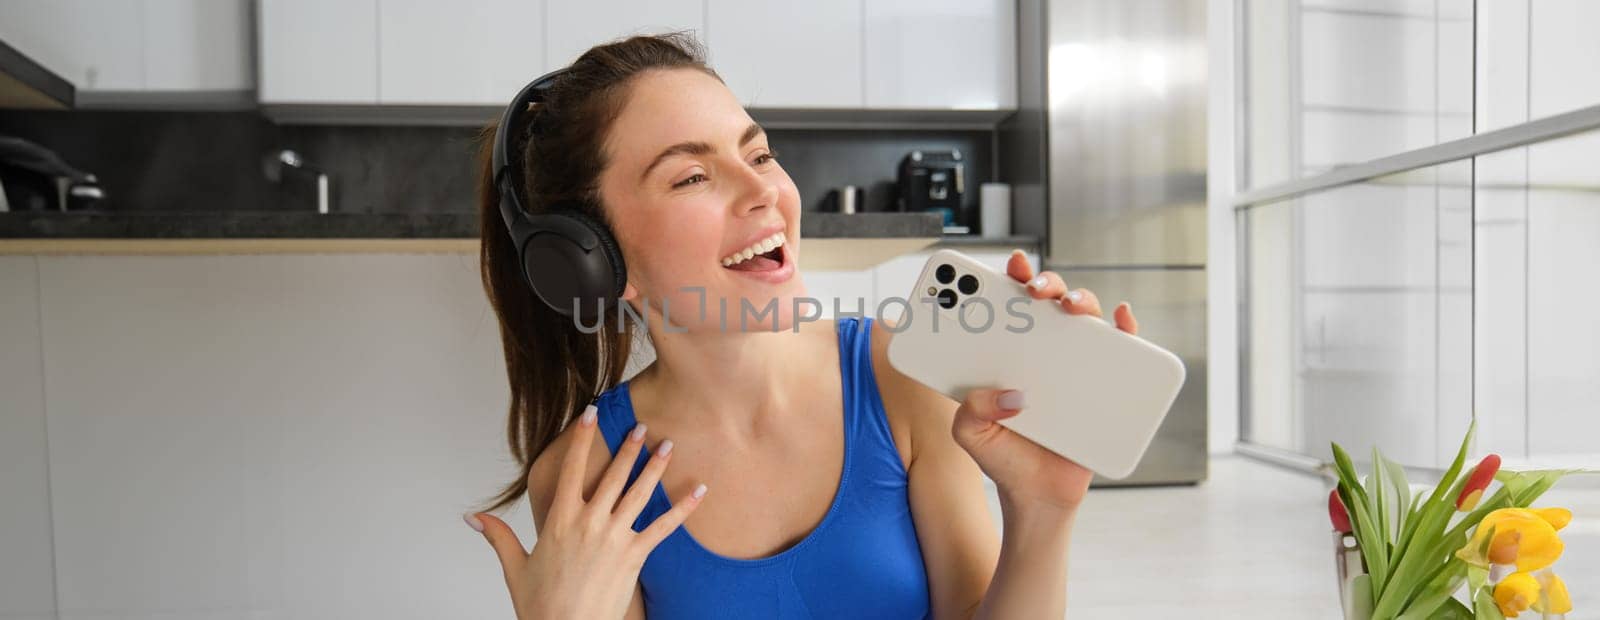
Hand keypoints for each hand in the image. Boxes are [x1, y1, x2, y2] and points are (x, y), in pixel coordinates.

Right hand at [465, 406, 705, 618]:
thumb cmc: (541, 606)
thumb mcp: (515, 568)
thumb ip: (498, 537)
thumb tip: (473, 518)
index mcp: (559, 521)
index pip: (572, 468)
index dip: (582, 439)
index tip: (590, 414)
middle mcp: (589, 523)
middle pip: (612, 475)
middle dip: (628, 447)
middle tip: (640, 426)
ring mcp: (614, 538)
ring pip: (639, 493)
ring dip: (655, 467)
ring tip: (668, 446)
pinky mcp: (634, 556)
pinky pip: (664, 527)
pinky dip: (683, 508)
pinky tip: (700, 490)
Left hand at [949, 250, 1139, 514]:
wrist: (1039, 496)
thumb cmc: (1003, 458)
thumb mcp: (970, 433)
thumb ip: (971, 410)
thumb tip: (1007, 394)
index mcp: (1004, 354)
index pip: (1003, 308)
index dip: (1002, 281)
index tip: (999, 269)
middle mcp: (1039, 352)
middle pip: (1044, 303)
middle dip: (1040, 283)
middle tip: (1032, 287)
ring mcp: (1073, 365)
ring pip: (1082, 319)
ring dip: (1079, 299)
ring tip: (1068, 305)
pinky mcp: (1103, 384)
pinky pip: (1121, 349)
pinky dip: (1126, 328)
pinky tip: (1121, 317)